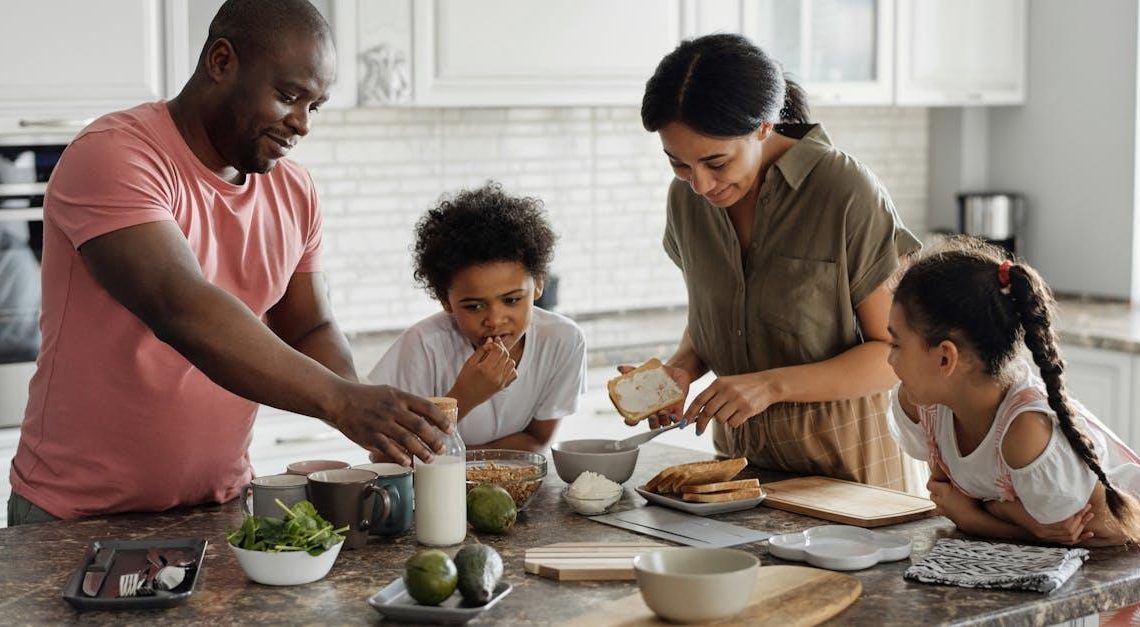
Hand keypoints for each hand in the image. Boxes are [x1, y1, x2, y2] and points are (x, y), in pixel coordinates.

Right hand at [330, 383, 450, 465]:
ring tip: (430, 459)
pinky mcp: (370, 436)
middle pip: (420, 426)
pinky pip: (388, 449)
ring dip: (421, 451)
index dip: (441, 419)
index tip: (451, 429)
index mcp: (400, 397)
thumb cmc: (368, 397)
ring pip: (407, 440)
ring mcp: (381, 423)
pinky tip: (409, 463)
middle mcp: (392, 409)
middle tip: (442, 449)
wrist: (340, 399)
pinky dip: (400, 457)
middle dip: (434, 440)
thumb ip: (408, 404)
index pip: (427, 407)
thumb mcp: (390, 393)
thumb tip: (430, 418)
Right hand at [453, 338, 517, 409]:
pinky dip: (510, 368)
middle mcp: (496, 376)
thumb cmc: (464, 379)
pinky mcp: (503, 387)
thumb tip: (491, 340)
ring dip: (506, 358)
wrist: (464, 398)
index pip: (499, 350)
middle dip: (501, 348)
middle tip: (495, 346)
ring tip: (497, 357)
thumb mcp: (470, 362)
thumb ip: (482, 350)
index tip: (491, 342)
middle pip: (506, 355)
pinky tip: (501, 367)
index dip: (496, 343)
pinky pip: (514, 374)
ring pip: (511, 363)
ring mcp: (501, 382)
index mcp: (486, 369)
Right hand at [616, 363, 691, 428]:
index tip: (628, 419)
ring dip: (663, 421)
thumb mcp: (643, 373)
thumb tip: (620, 368)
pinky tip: (673, 414)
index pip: (634, 418)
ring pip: (664, 424)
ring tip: (662, 412)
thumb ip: (631, 371)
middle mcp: (654, 411)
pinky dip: (675, 419)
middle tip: (651, 416)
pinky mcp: (678, 409)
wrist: (674, 371)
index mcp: (644, 406)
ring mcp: (666, 411)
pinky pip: (677, 419)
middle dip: (651, 423)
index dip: (630, 421)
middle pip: (652, 425)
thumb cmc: (656, 375)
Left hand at [684, 372, 776, 434]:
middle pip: (707, 412)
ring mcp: (737, 399)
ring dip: (722, 420)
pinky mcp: (747, 409)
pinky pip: (733, 423)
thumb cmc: (743, 386)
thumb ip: (713, 396)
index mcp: (718, 383)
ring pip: (720, 419)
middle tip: (698, 431)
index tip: (684, 424)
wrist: (767, 384)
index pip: (699, 400)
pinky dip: (734, 422)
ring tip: (731, 413)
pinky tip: (740, 415)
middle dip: (700, 424)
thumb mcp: (726, 384)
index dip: (689, 413)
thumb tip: (696, 414)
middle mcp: (726, 390)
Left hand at [926, 478, 980, 524]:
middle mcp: (940, 502)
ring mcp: (944, 512)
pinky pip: (944, 511)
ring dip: (941, 499)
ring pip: (937, 503)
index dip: (933, 479)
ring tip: (951, 495)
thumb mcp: (963, 483)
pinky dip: (947, 507)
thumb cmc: (971, 501)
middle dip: (937, 489)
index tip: (940, 476)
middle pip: (932, 494)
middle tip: (946, 485)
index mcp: (942, 491)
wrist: (975, 520)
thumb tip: (947, 465)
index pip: (930, 484)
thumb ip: (954, 475)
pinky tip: (956, 506)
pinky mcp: (950, 519)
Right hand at [985, 501, 1094, 544]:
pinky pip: (1065, 540)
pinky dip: (1078, 537)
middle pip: (1069, 532)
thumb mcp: (1027, 496)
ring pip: (1069, 537)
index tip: (1082, 506)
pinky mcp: (1046, 535)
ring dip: (1081, 527)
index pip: (1064, 525)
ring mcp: (1044, 536)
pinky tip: (1088, 534)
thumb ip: (1043, 495)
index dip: (1076, 516)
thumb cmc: (1014, 501)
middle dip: (1081, 520)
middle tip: (1088, 509)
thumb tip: (1059, 487)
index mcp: (1039, 525)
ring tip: (1089, 515)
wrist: (1004, 509)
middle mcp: (1043, 534)